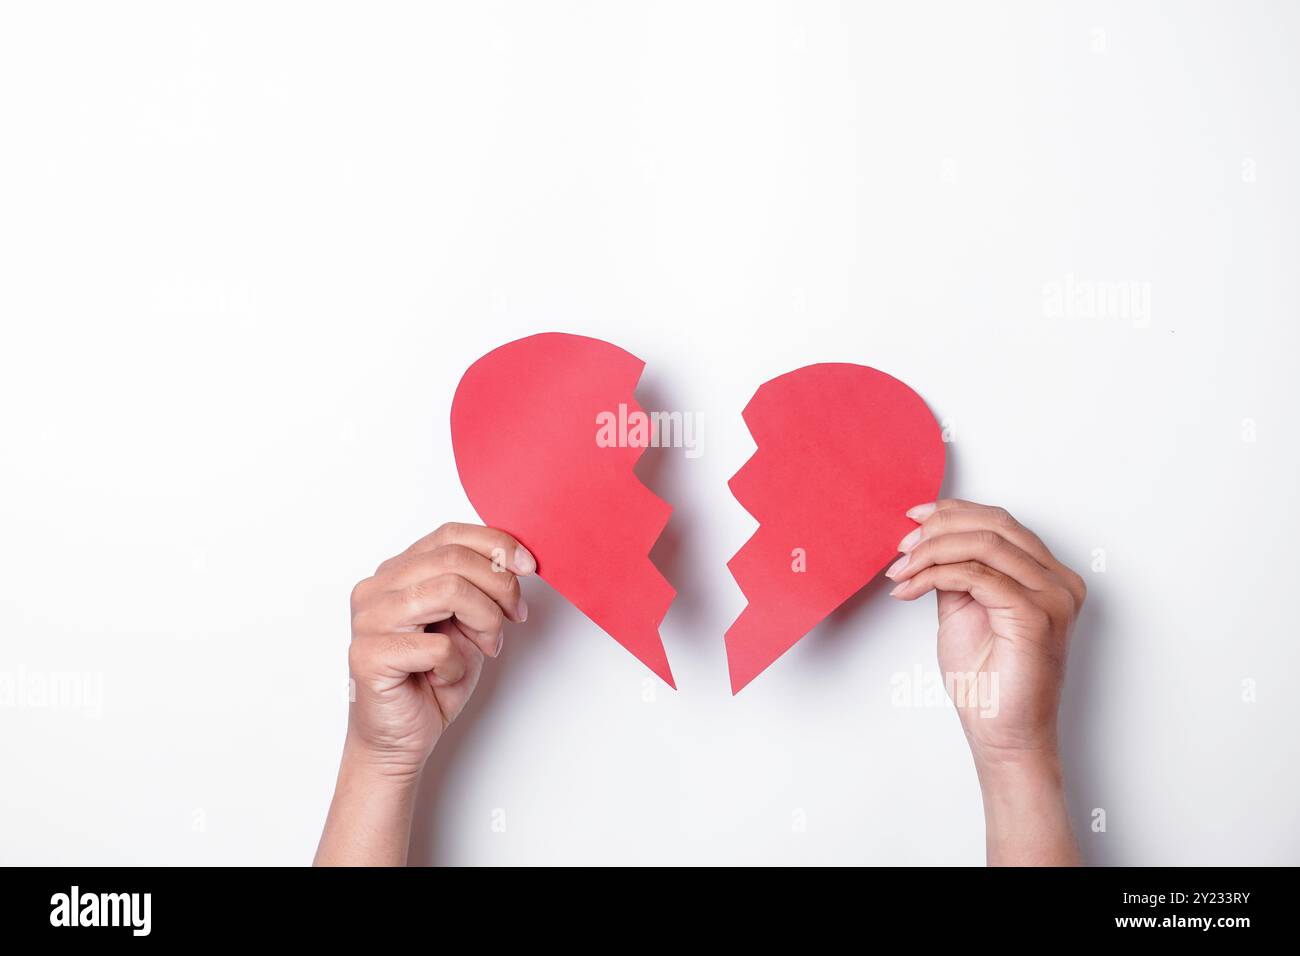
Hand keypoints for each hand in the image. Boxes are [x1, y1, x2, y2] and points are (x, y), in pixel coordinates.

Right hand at [345, 522, 534, 776]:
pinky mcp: (368, 656)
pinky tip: (446, 677)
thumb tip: (515, 561)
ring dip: (484, 620)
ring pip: (448, 590)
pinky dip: (456, 664)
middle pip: (453, 558)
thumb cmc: (432, 681)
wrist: (401, 740)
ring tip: (487, 646)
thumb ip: (480, 588)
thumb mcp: (469, 624)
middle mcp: (376, 588)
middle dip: (500, 586)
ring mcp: (368, 620)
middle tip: (516, 617)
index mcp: (398, 572)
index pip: (449, 534)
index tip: (529, 567)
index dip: (496, 544)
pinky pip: (435, 645)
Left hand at [886, 499, 1086, 864]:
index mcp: (1048, 575)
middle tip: (901, 544)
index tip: (912, 517)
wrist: (1000, 733)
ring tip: (899, 569)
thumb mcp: (963, 609)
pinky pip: (976, 576)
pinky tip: (908, 588)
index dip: (954, 512)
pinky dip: (934, 575)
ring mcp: (1053, 597)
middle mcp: (1059, 581)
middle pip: (994, 525)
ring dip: (930, 552)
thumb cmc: (987, 680)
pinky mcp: (1035, 615)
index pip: (1000, 522)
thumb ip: (956, 571)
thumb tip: (928, 539)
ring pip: (983, 545)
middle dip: (939, 528)